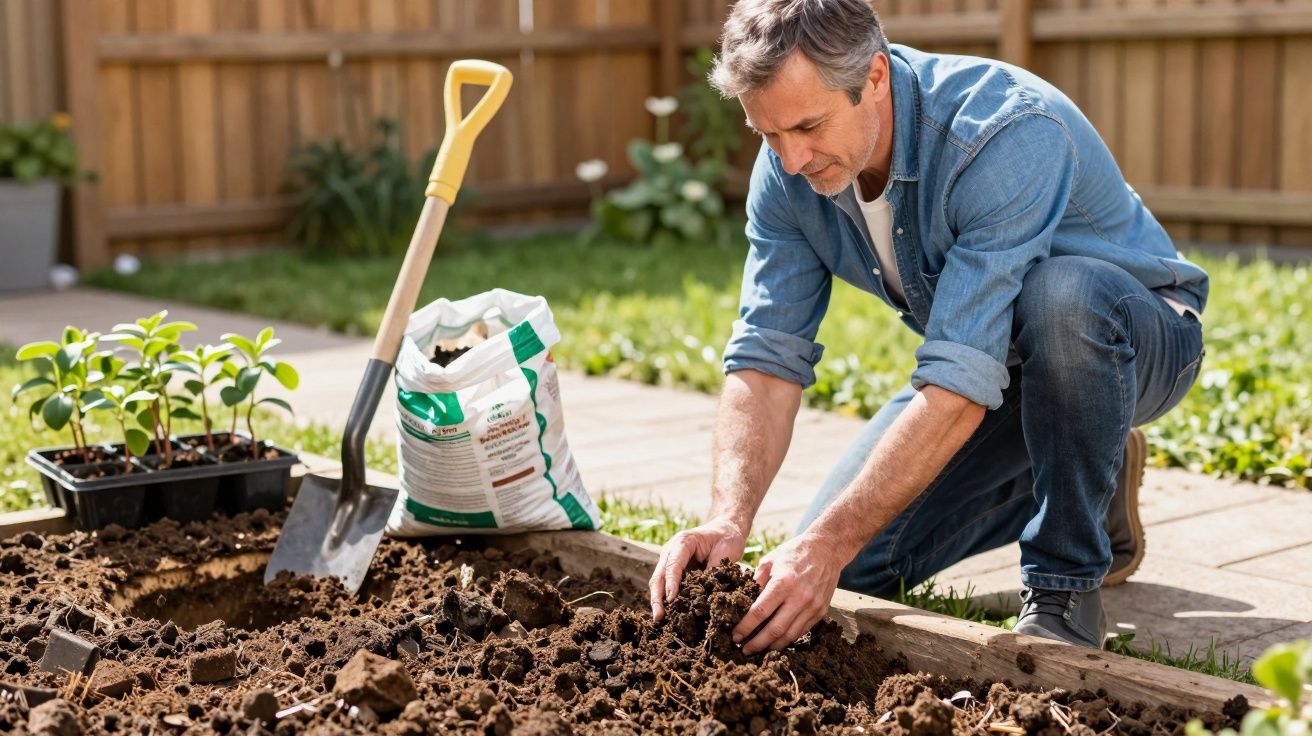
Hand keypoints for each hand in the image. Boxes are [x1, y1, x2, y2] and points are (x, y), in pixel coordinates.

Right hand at [649, 516, 746, 621]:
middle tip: (659, 616)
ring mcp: (670, 560)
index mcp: (683, 542)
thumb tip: (705, 596)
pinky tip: (668, 613)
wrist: (726, 529)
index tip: (672, 599)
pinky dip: (666, 598)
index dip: (672, 583)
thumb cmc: (726, 538)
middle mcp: (671, 551)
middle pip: (659, 575)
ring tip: (660, 619)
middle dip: (657, 597)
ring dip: (659, 600)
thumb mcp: (724, 553)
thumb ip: (712, 573)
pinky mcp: (675, 570)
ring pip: (659, 582)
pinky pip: (667, 584)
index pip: (673, 564)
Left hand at [732, 532, 845, 654]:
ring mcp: (812, 607)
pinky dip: (787, 639)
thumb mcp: (769, 561)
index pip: (759, 613)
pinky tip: (775, 641)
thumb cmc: (793, 553)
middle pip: (774, 630)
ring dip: (771, 646)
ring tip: (758, 649)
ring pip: (789, 636)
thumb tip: (742, 603)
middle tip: (743, 650)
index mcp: (783, 583)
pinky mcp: (821, 612)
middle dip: (756, 643)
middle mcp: (799, 598)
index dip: (745, 627)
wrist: (826, 550)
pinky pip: (801, 631)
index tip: (735, 636)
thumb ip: (756, 582)